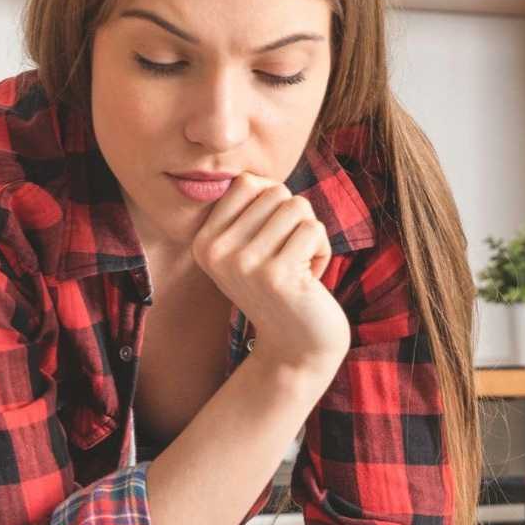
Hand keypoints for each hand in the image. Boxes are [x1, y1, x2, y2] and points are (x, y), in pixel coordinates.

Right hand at [190, 174, 350, 377]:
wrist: (295, 348)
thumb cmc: (280, 288)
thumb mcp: (249, 248)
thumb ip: (250, 210)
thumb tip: (258, 177)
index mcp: (203, 242)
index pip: (246, 183)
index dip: (272, 203)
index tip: (270, 240)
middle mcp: (216, 252)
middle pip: (274, 191)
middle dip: (294, 219)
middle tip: (288, 257)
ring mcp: (243, 264)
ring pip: (297, 206)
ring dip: (310, 235)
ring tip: (299, 267)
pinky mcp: (276, 275)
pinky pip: (313, 229)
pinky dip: (322, 251)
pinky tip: (309, 280)